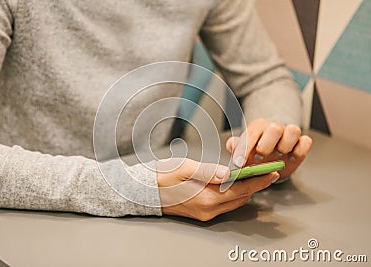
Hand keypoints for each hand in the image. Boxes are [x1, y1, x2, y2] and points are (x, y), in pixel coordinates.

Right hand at [156, 158, 278, 220]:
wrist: (145, 192)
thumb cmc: (162, 177)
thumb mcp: (184, 168)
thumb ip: (207, 171)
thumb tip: (228, 173)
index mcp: (206, 198)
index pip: (240, 190)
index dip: (258, 181)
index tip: (272, 173)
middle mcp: (208, 210)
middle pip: (240, 198)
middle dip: (254, 185)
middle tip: (266, 171)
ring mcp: (205, 214)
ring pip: (233, 202)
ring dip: (244, 190)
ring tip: (253, 175)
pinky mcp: (202, 213)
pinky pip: (224, 204)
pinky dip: (233, 194)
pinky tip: (233, 183)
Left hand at [226, 118, 312, 180]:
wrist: (269, 163)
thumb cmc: (254, 155)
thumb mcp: (241, 151)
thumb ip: (235, 146)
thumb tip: (232, 144)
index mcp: (258, 128)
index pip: (251, 133)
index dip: (244, 148)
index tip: (239, 163)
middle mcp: (274, 129)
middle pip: (274, 128)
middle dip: (266, 145)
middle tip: (259, 158)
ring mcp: (289, 136)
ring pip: (293, 130)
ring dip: (285, 146)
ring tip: (277, 157)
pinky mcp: (301, 145)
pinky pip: (306, 141)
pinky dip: (300, 150)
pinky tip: (290, 158)